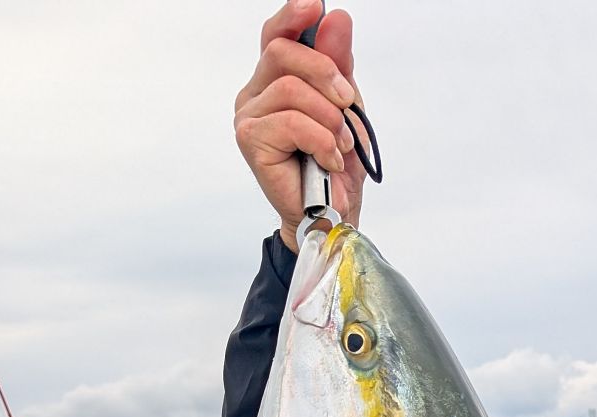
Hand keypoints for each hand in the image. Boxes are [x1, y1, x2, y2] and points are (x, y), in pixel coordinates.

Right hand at [235, 2, 367, 249]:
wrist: (333, 215)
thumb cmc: (335, 166)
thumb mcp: (346, 108)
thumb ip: (339, 65)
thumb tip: (336, 18)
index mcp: (274, 81)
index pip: (276, 36)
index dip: (292, 17)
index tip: (314, 6)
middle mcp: (255, 94)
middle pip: (282, 52)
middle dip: (324, 73)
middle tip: (347, 103)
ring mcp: (248, 117)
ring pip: (291, 88)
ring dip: (328, 118)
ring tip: (340, 146)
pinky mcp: (251, 141)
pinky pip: (291, 121)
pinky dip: (321, 141)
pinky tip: (328, 161)